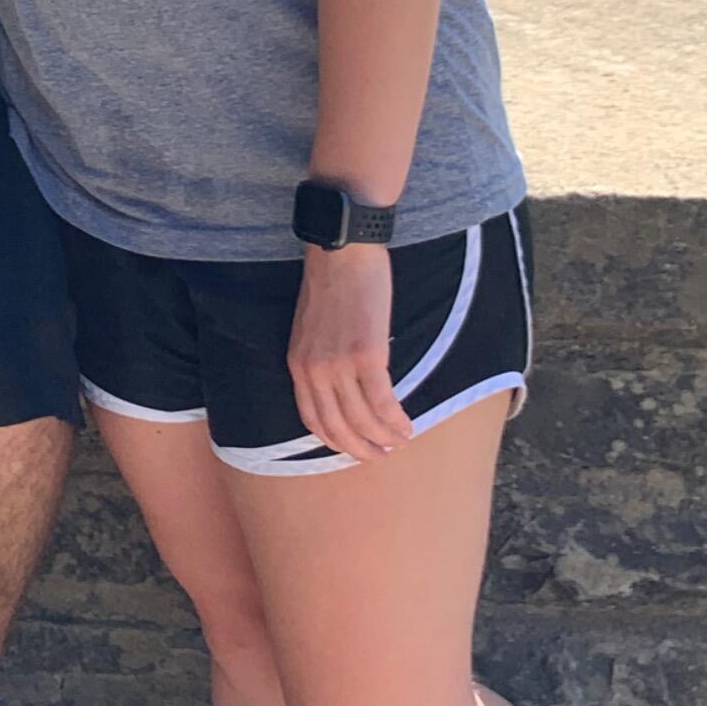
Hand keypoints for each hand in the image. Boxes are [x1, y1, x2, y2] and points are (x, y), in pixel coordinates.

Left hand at [288, 244, 412, 462]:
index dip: (334, 441)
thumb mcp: (311, 328)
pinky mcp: (367, 355)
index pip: (312, 419)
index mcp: (298, 364)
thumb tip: (339, 386)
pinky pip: (384, 402)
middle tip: (380, 455)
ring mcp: (340, 365)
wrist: (342, 250)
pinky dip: (397, 420)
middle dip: (360, 448)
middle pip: (337, 427)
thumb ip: (318, 358)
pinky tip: (408, 425)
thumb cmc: (331, 283)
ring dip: (384, 437)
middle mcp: (314, 370)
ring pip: (363, 420)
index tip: (353, 449)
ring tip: (400, 441)